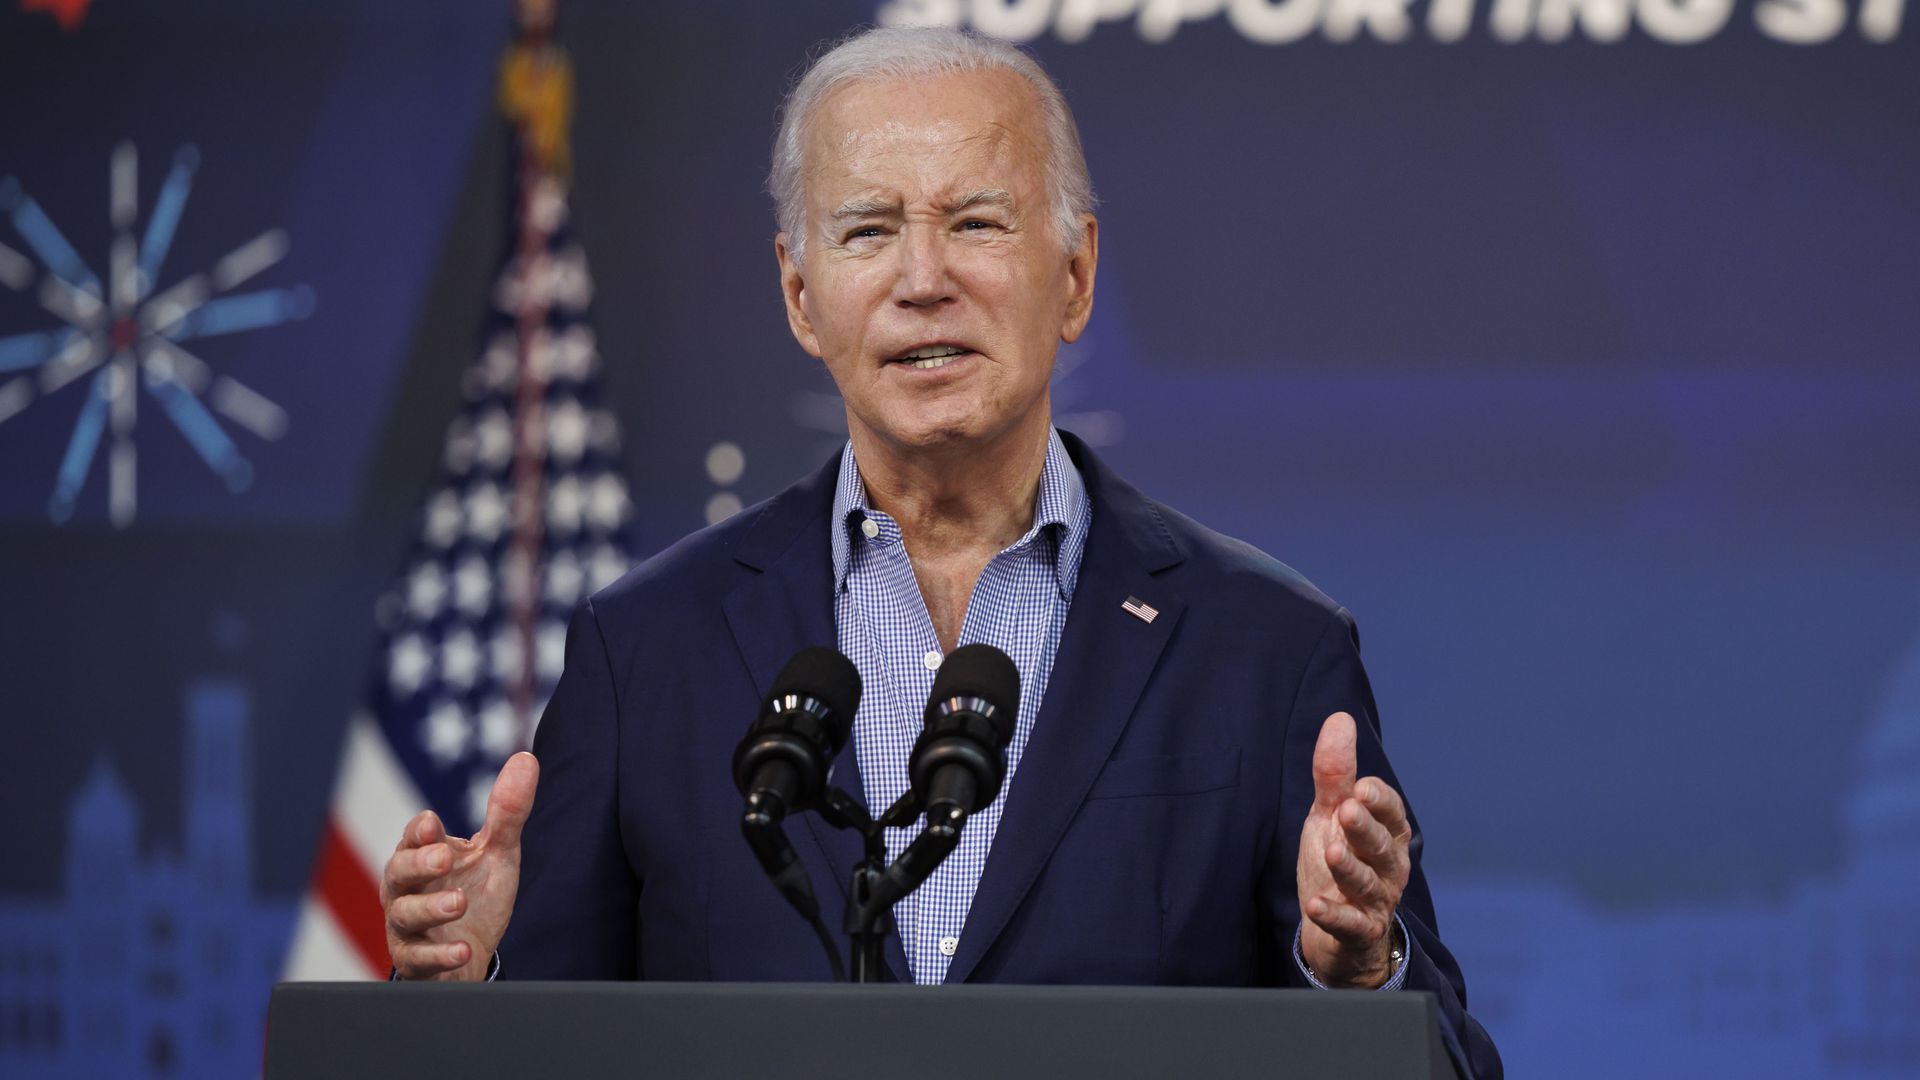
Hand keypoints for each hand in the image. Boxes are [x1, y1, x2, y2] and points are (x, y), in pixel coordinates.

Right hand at [381, 752, 538, 979]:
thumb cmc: (475, 894)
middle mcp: (406, 889)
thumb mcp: (496, 853)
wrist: (471, 953)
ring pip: (405, 915)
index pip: (414, 837)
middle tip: (444, 858)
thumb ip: (507, 812)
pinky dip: (440, 955)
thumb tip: (526, 759)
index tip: (434, 824)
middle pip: (399, 872)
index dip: (421, 831)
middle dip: (419, 863)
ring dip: (431, 908)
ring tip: (459, 902)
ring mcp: (407, 926)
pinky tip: (463, 950)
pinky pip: (420, 958)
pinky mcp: (416, 961)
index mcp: (422, 856)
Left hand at [1296, 712, 1410, 987]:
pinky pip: (1351, 925)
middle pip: (1381, 846)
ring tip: (1332, 851)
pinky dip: (1334, 916)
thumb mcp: (1331, 814)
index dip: (1379, 800)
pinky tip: (1315, 906)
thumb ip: (1336, 773)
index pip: (1390, 812)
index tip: (1361, 788)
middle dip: (1366, 828)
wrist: (1339, 931)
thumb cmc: (1339, 859)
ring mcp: (1376, 901)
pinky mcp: (1359, 932)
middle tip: (1348, 811)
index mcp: (1387, 833)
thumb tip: (1340, 717)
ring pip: (1367, 884)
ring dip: (1350, 868)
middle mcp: (1388, 866)